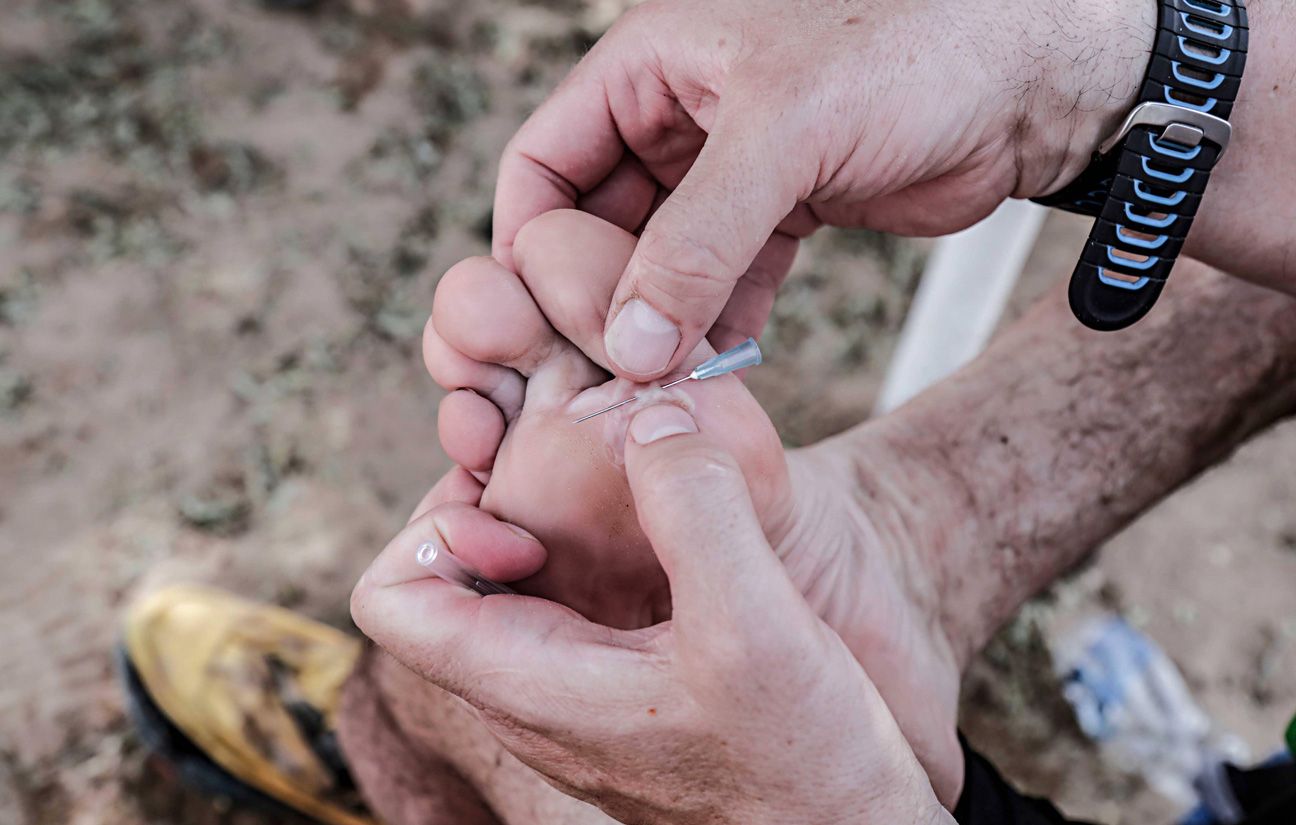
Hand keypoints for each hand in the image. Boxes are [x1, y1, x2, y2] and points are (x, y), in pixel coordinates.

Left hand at [352, 403, 954, 824]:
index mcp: (528, 686)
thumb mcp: (756, 625)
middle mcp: (534, 696)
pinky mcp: (625, 691)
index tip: (523, 513)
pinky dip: (603, 550)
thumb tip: (650, 416)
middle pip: (449, 581)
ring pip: (516, 590)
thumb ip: (698, 511)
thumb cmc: (801, 760)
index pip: (390, 601)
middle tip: (581, 466)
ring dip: (557, 522)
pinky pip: (576, 606)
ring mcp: (577, 698)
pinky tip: (678, 528)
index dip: (430, 528)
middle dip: (502, 503)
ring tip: (632, 484)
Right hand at [492, 0, 1155, 380]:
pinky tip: (716, 372)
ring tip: (659, 387)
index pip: (543, 161)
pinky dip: (715, 327)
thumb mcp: (786, 133)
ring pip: (659, 262)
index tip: (536, 324)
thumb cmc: (917, 51)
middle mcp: (678, 115)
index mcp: (651, 65)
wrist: (1035, 78)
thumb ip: (700, 238)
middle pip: (594, 222)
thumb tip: (630, 342)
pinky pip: (723, 281)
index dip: (528, 243)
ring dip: (657, 324)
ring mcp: (730, 170)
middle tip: (605, 374)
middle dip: (595, 297)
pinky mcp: (782, 212)